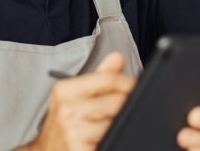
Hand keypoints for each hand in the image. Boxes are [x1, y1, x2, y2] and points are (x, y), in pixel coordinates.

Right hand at [18, 52, 136, 150]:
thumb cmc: (63, 125)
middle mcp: (67, 109)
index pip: (107, 79)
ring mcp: (73, 132)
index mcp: (65, 90)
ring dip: (122, 125)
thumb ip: (99, 77)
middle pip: (116, 101)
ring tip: (112, 127)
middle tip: (128, 110)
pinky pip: (111, 139)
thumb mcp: (75, 97)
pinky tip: (107, 139)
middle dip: (128, 105)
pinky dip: (116, 138)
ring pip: (117, 122)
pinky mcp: (80, 150)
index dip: (128, 82)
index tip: (136, 87)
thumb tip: (118, 57)